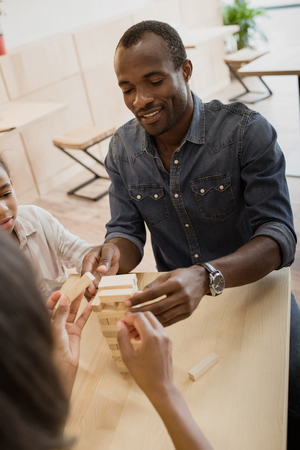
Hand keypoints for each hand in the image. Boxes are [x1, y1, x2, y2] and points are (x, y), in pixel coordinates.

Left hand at [46, 291, 92, 397]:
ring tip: (83, 291)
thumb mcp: (57, 329)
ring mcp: (66, 327)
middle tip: (76, 287)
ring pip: (72, 311)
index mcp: (47, 322)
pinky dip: (86, 312)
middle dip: (69, 297)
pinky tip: (91, 304)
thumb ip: (62, 313)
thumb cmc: (55, 350)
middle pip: (62, 307)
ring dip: (78, 302)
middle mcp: (56, 324)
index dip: (55, 299)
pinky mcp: (76, 332)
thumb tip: (64, 298)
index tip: (61, 292)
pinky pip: (82, 320)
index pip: (50, 307)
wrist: (63, 366)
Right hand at [81, 243, 120, 298]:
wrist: (114, 252)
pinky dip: (99, 293)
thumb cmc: (110, 249)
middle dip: (89, 290)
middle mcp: (89, 269)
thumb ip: (105, 259)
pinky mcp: (99, 280)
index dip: (87, 280)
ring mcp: (93, 275)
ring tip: (98, 301)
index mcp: (88, 260)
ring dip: (93, 293)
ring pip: (90, 286)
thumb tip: (101, 269)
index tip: (90, 288)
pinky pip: (97, 288)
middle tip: (94, 298)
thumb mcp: (109, 251)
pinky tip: (102, 299)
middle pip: (86, 281)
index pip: (85, 271)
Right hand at [118, 312, 213, 449]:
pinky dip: (148, 329)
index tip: (120, 324)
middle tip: (126, 328)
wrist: (161, 387)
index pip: (138, 317)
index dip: (127, 318)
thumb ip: (122, 338)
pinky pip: (158, 329)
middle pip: (147, 315)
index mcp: (151, 336)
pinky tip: (140, 340)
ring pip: (153, 321)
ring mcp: (166, 337)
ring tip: (131, 336)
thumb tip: (120, 325)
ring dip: (142, 324)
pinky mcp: (168, 342)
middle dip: (135, 319)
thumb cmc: (144, 375)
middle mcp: (161, 334)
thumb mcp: (128, 357)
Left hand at [124, 266, 208, 326]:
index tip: (127, 303)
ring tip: (135, 324)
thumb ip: (152, 286)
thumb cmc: (182, 277)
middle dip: (141, 312)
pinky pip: (170, 321)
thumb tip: (136, 295)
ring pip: (164, 316)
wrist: (202, 280)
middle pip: (158, 307)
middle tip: (128, 315)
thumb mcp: (166, 276)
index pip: (153, 293)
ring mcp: (186, 306)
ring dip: (148, 321)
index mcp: (175, 284)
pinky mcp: (187, 314)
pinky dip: (158, 324)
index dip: (139, 299)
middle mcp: (182, 295)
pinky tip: (148, 326)